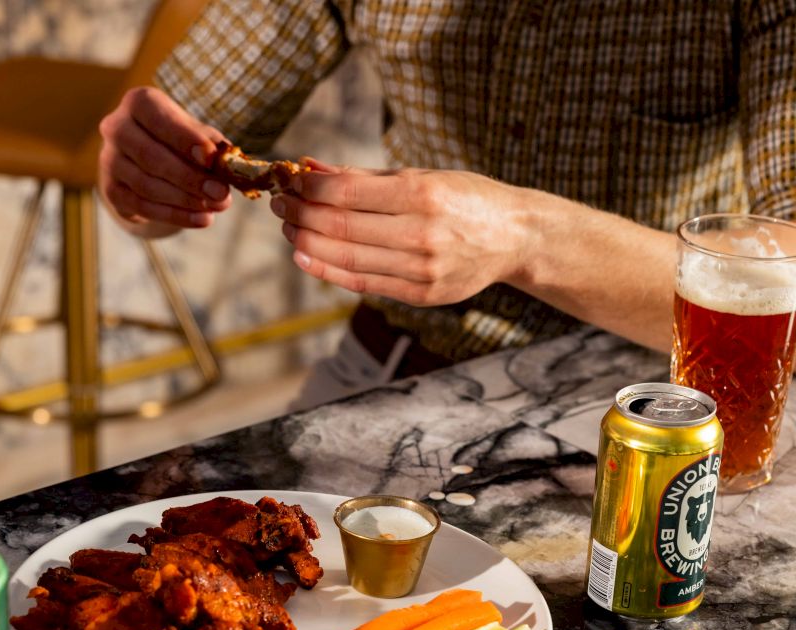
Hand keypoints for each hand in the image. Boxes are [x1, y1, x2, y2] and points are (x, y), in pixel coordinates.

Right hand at [97, 86, 232, 233]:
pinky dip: (175, 215)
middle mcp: (116, 127)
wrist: (144, 160)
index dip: (184, 138)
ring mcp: (109, 160)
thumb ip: (213, 147)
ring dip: (184, 200)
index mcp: (139, 103)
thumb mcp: (196, 135)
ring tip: (214, 207)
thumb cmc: (177, 141)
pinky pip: (142, 207)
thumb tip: (229, 168)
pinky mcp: (111, 190)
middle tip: (220, 193)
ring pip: (146, 185)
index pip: (158, 118)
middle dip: (189, 178)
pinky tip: (201, 220)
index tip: (211, 157)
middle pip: (151, 156)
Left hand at [269, 161, 532, 305]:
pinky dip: (326, 269)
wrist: (515, 238)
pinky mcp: (421, 294)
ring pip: (346, 258)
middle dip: (301, 215)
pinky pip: (362, 282)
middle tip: (280, 205)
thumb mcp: (422, 176)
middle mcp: (422, 233)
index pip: (347, 194)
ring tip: (289, 229)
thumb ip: (364, 178)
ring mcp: (422, 269)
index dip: (309, 190)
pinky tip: (304, 256)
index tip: (290, 184)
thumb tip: (310, 168)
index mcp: (424, 194)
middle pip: (341, 227)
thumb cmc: (464, 199)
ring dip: (307, 242)